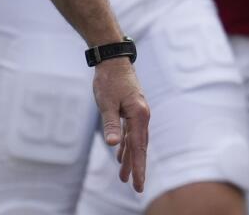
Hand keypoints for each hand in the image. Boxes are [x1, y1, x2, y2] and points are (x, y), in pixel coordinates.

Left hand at [91, 57, 149, 192]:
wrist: (113, 59)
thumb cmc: (109, 79)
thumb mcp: (106, 102)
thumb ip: (111, 123)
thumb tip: (112, 144)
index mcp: (139, 115)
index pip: (138, 147)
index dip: (138, 167)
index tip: (139, 184)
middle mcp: (142, 115)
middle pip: (139, 146)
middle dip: (137, 167)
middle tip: (137, 188)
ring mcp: (138, 112)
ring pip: (135, 140)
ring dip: (130, 158)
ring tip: (125, 176)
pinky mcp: (132, 109)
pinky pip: (130, 132)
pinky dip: (126, 144)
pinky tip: (120, 154)